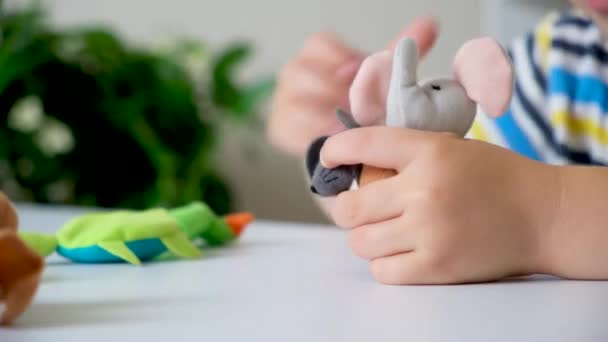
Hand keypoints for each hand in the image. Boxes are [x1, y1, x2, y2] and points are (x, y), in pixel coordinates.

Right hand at [267, 16, 438, 156]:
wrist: (342, 143)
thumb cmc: (360, 106)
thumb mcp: (379, 79)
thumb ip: (397, 54)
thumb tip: (430, 24)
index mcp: (318, 56)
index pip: (317, 45)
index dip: (337, 57)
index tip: (356, 72)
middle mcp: (296, 75)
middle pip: (300, 71)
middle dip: (328, 89)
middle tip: (351, 104)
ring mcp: (284, 101)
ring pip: (293, 101)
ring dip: (320, 114)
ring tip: (345, 126)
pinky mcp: (280, 128)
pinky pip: (288, 128)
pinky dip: (310, 133)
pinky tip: (332, 139)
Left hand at [321, 127, 559, 284]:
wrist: (543, 215)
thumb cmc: (494, 178)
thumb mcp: (450, 148)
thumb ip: (405, 155)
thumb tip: (354, 168)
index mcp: (429, 151)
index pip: (364, 143)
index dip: (335, 150)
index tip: (328, 157)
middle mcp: (425, 190)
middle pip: (349, 207)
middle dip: (345, 208)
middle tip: (356, 208)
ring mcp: (430, 231)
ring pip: (360, 242)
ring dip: (364, 237)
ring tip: (383, 231)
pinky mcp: (438, 266)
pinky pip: (383, 271)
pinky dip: (383, 263)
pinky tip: (399, 252)